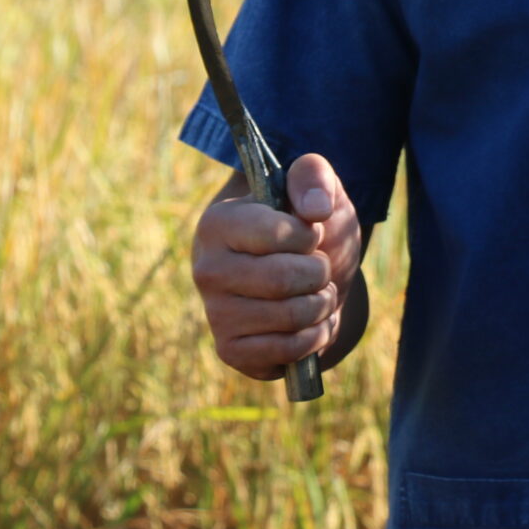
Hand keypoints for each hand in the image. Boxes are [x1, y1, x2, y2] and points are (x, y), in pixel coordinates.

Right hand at [190, 153, 365, 380]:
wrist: (301, 277)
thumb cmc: (305, 228)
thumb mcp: (315, 189)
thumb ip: (314, 176)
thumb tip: (315, 210)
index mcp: (217, 222)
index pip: (276, 234)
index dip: (310, 235)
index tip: (311, 233)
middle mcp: (207, 269)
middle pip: (284, 279)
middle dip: (320, 273)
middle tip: (320, 267)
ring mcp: (215, 313)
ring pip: (290, 316)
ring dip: (322, 304)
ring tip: (318, 292)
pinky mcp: (231, 350)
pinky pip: (286, 352)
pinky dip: (315, 337)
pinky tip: (311, 322)